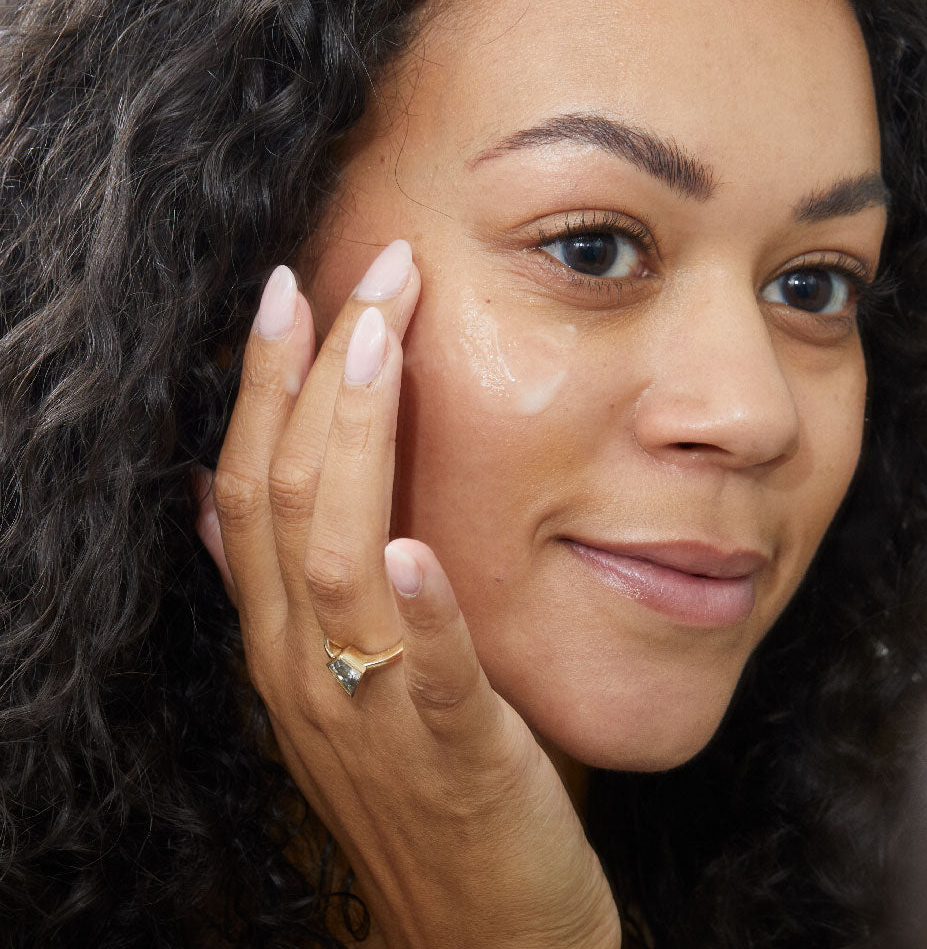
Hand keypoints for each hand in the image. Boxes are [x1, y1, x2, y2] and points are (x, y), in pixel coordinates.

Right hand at [192, 242, 619, 948]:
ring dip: (355, 444)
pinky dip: (415, 608)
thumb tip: (218, 496)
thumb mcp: (340, 673)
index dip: (263, 385)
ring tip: (380, 345)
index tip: (290, 288)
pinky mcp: (448, 756)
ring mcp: (364, 715)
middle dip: (317, 374)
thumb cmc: (423, 775)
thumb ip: (284, 587)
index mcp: (282, 639)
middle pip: (285, 498)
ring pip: (334, 558)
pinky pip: (420, 675)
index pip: (248, 487)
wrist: (478, 923)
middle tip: (366, 271)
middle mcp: (301, 669)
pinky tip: (417, 545)